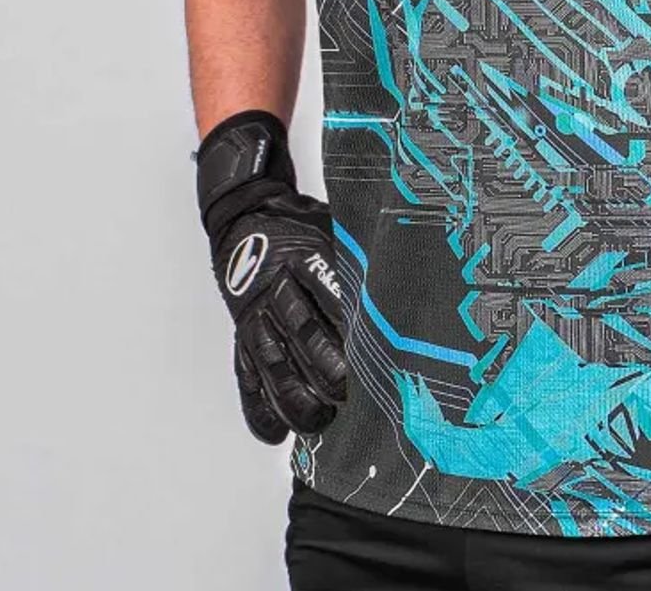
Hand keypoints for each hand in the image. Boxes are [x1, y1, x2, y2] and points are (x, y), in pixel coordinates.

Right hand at [194, 110, 349, 442]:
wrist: (244, 217)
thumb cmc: (300, 224)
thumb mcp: (334, 226)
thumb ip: (361, 251)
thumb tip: (408, 266)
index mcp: (302, 255)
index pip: (326, 289)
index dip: (346, 319)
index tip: (368, 347)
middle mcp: (274, 286)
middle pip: (298, 329)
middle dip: (323, 365)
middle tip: (347, 393)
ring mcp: (254, 314)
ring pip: (269, 360)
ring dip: (292, 395)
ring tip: (317, 421)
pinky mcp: (242, 334)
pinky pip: (244, 373)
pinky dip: (257, 405)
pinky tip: (274, 433)